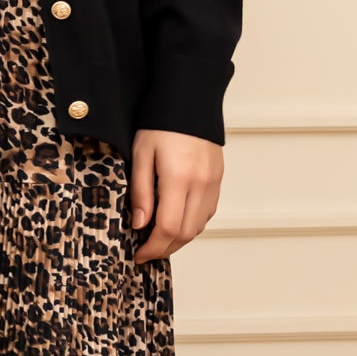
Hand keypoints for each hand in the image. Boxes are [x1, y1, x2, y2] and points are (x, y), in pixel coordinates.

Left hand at [129, 127, 223, 261]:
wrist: (189, 101)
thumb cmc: (160, 124)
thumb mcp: (141, 155)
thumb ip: (141, 192)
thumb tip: (139, 224)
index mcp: (178, 178)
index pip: (168, 228)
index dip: (153, 248)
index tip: (139, 254)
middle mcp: (200, 184)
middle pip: (186, 233)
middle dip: (165, 249)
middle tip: (146, 252)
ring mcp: (212, 183)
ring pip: (199, 226)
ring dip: (179, 239)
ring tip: (159, 239)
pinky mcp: (217, 180)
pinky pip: (207, 213)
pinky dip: (191, 224)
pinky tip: (176, 222)